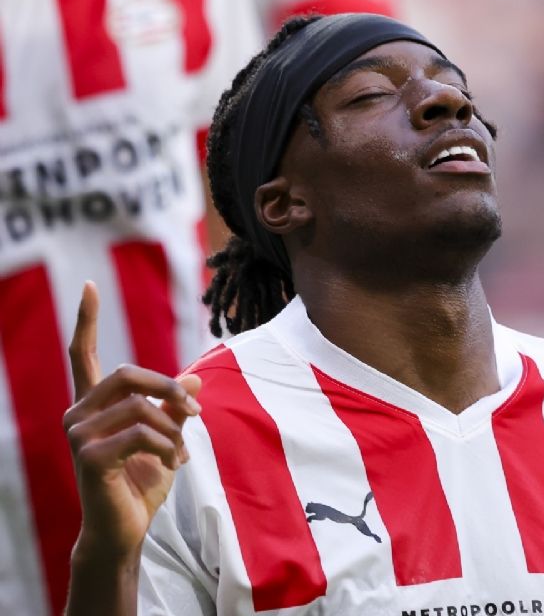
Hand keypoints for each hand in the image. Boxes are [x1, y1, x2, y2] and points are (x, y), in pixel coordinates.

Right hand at [62, 282, 201, 558]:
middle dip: (168, 388)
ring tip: (181, 451)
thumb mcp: (166, 438)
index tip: (89, 285)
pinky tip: (173, 464)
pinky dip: (168, 445)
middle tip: (194, 413)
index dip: (87, 320)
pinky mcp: (90, 456)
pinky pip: (143, 433)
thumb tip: (195, 380)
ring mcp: (79, 435)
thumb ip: (174, 409)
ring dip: (173, 429)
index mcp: (93, 405)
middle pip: (128, 373)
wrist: (125, 529)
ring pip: (142, 406)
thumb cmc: (141, 484)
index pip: (84, 354)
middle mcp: (77, 414)